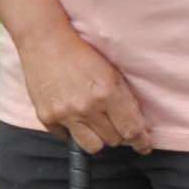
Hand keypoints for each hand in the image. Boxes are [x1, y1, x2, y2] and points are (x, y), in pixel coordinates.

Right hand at [15, 24, 154, 153]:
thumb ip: (125, 99)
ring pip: (93, 147)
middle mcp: (87, 107)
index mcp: (108, 92)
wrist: (45, 41)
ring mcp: (65, 114)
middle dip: (117, 132)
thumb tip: (136, 127)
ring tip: (93, 122)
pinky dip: (71, 131)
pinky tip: (70, 113)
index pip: (131, 130)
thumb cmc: (81, 53)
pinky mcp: (47, 118)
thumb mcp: (111, 72)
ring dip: (97, 137)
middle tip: (112, 120)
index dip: (141, 141)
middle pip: (114, 140)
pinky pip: (67, 138)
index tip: (143, 145)